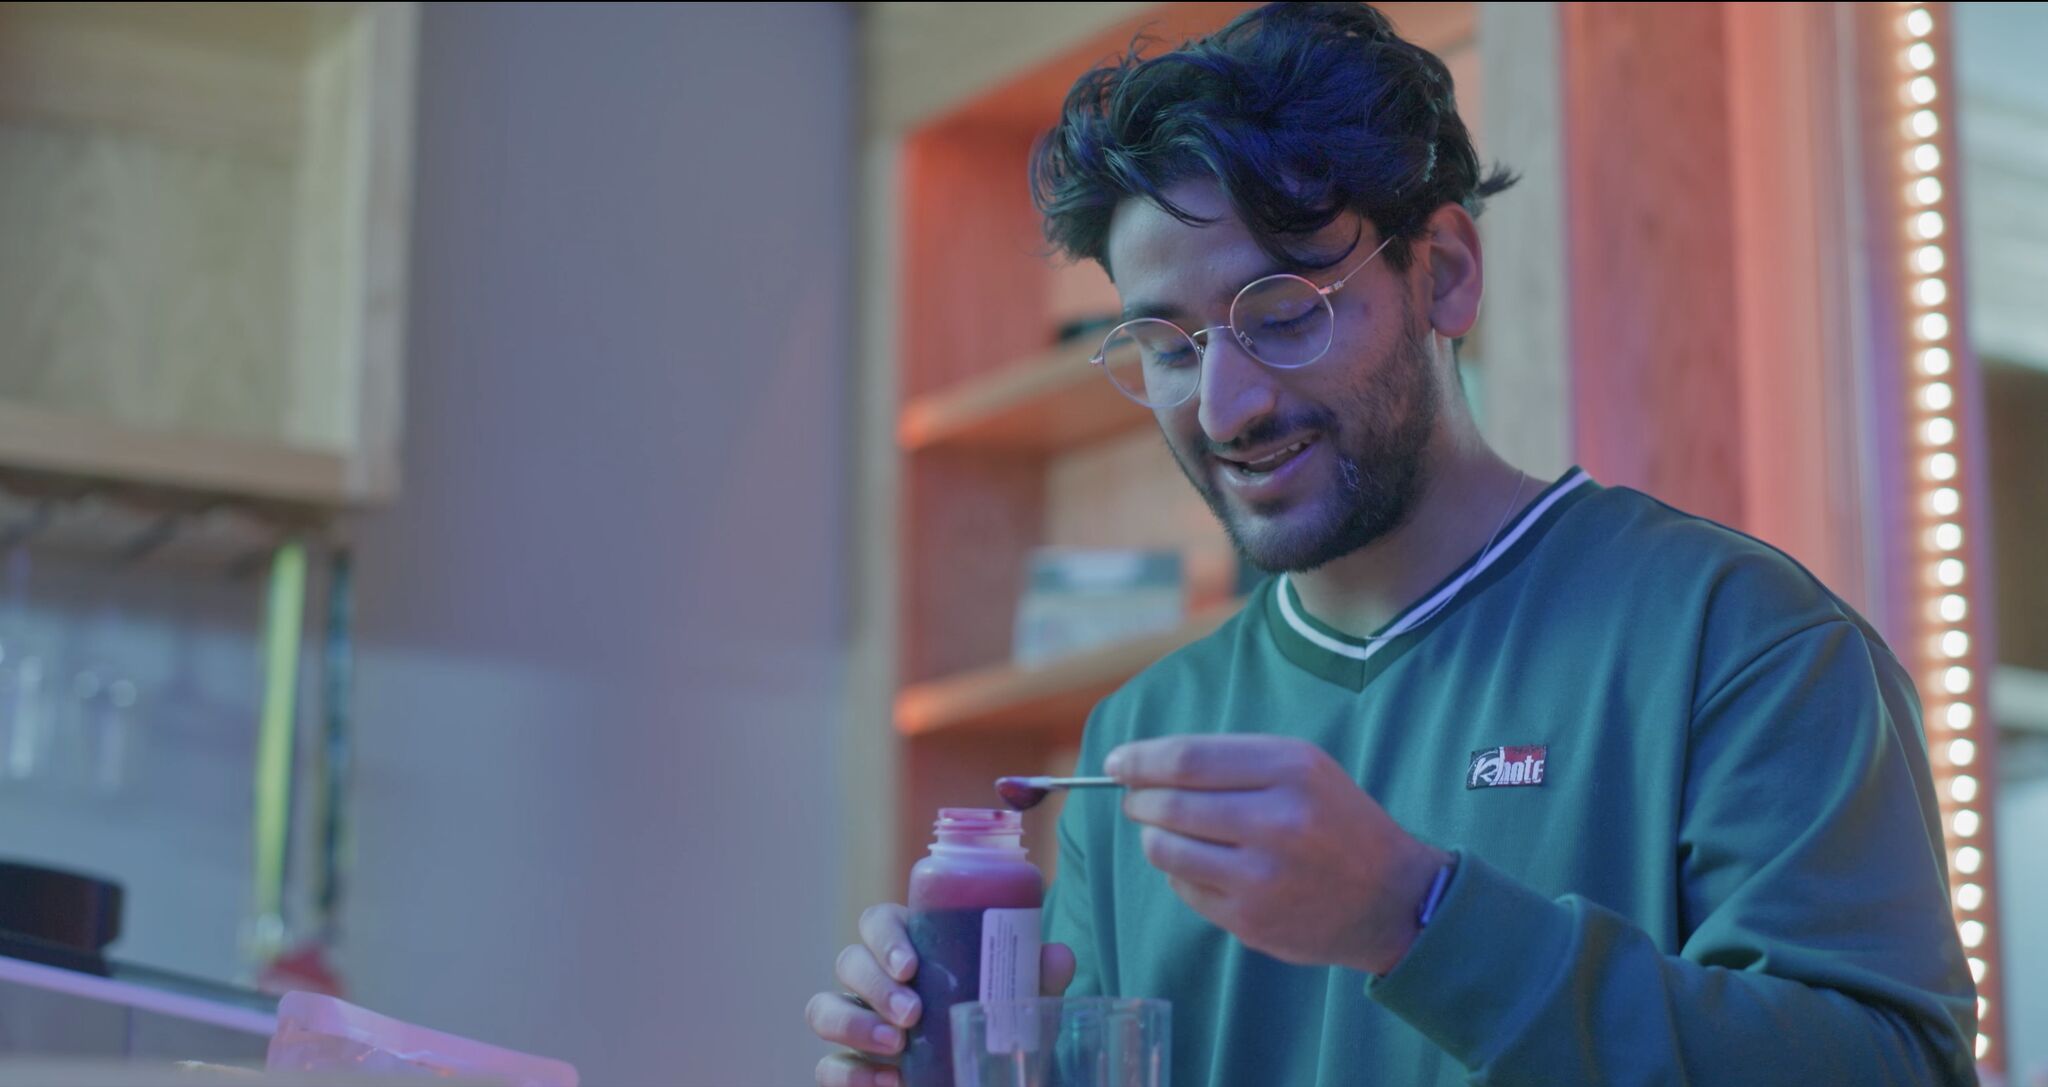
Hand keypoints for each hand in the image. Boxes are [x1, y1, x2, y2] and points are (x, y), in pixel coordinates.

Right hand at [807, 903, 1077, 1086]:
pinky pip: (827, 1067)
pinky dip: (850, 1075)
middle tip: (913, 1013)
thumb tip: (1057, 956)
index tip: (910, 964)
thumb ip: (1039, 979)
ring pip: (823, 1009)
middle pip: (848, 961)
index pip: (877, 922)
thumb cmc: (1000, 1026)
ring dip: (855, 1026)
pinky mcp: (848, 1068)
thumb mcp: (1023, 1003)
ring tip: (898, 1048)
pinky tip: (888, 1083)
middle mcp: (873, 981)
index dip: (884, 937)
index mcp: (908, 947)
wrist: (993, 1076)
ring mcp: (856, 1024)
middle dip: (875, 985)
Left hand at [1107, 735, 1449, 975]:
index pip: (1187, 759)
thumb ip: (1231, 760)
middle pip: (1169, 803)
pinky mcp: (1250, 920)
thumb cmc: (1337, 823)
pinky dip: (1179, 872)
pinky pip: (1183, 887)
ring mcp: (1262, 876)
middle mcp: (1277, 821)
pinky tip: (1203, 865)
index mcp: (1291, 769)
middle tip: (1135, 800)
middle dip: (1139, 799)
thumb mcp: (1304, 768)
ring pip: (1165, 849)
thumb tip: (1144, 764)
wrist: (1391, 900)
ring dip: (1152, 837)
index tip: (1117, 762)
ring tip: (1166, 831)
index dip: (1141, 760)